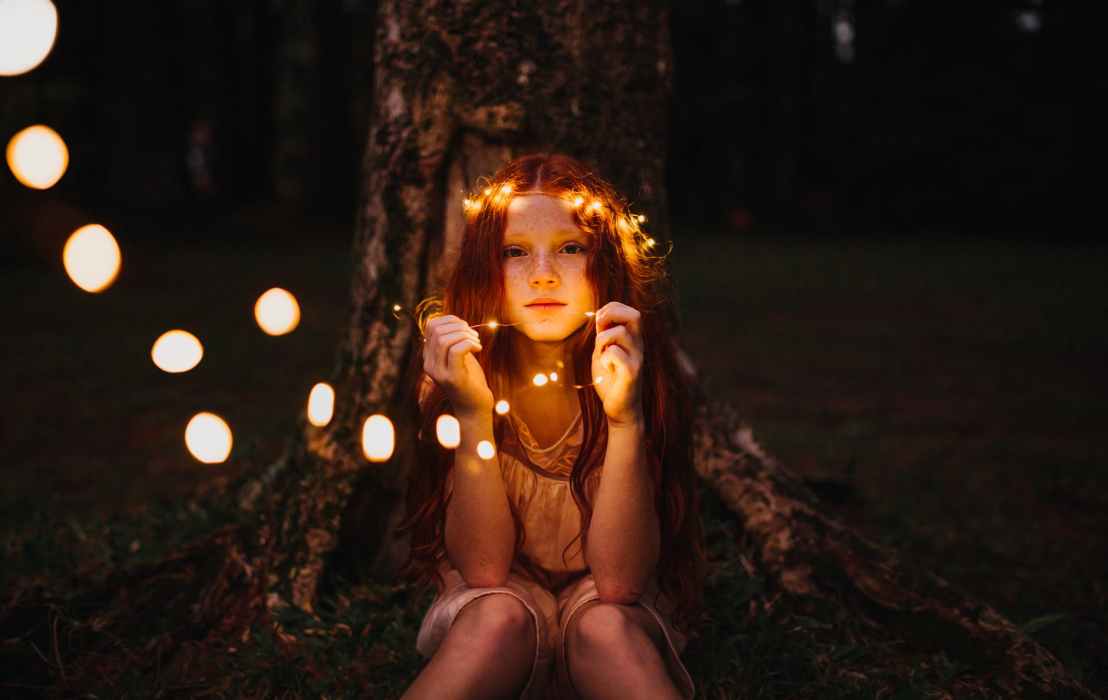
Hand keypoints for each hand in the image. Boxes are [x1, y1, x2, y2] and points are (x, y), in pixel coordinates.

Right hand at [422, 315, 493, 415]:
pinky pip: (456, 350)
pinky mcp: (452, 378)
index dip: (450, 320)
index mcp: (429, 357)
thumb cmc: (470, 380)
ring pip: (444, 339)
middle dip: (459, 327)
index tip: (465, 328)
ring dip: (466, 335)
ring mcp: (439, 373)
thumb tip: (455, 321)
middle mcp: (430, 365)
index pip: (431, 326)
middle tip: (474, 336)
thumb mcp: (460, 357)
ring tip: (477, 342)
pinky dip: (470, 344)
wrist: (475, 408)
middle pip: (437, 331)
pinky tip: (478, 349)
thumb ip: (453, 341)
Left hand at [590, 301, 643, 425]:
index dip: (611, 309)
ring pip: (620, 333)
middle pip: (635, 315)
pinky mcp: (632, 373)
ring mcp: (637, 359)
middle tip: (600, 331)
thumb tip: (599, 314)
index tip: (599, 324)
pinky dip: (605, 357)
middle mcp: (639, 346)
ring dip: (603, 340)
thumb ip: (603, 335)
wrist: (619, 410)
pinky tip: (606, 367)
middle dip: (611, 316)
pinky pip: (615, 353)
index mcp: (633, 339)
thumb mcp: (603, 352)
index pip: (629, 310)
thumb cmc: (611, 380)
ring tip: (601, 354)